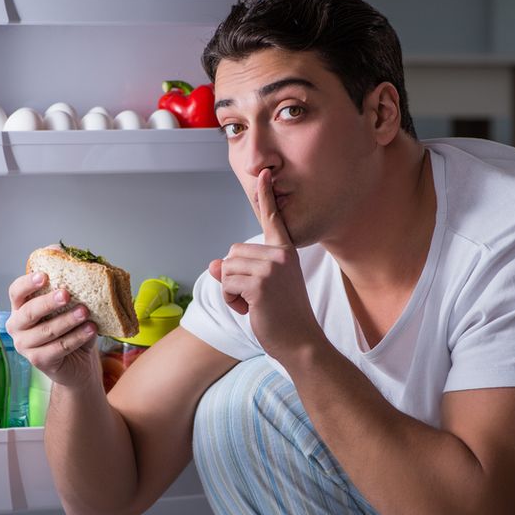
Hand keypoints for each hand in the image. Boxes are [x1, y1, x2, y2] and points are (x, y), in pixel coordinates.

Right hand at [6, 271, 99, 388]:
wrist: (78, 361)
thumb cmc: (70, 326)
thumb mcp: (70, 302)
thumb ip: (63, 277)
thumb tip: (59, 248)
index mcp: (20, 306)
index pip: (16, 291)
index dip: (27, 283)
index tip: (45, 275)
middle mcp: (17, 326)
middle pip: (29, 312)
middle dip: (48, 302)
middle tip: (67, 294)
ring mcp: (24, 345)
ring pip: (46, 331)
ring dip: (67, 321)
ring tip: (85, 312)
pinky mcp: (37, 361)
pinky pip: (57, 348)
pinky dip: (76, 338)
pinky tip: (90, 329)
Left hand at [209, 168, 322, 360]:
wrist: (301, 342)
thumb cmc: (283, 316)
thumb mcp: (261, 288)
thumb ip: (240, 271)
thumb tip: (214, 265)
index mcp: (285, 252)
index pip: (272, 219)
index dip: (266, 196)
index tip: (264, 172)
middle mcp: (279, 255)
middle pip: (232, 252)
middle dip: (234, 277)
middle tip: (257, 297)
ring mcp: (270, 269)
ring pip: (227, 269)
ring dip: (232, 291)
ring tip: (255, 304)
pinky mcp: (260, 284)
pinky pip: (228, 284)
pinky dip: (232, 300)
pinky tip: (251, 310)